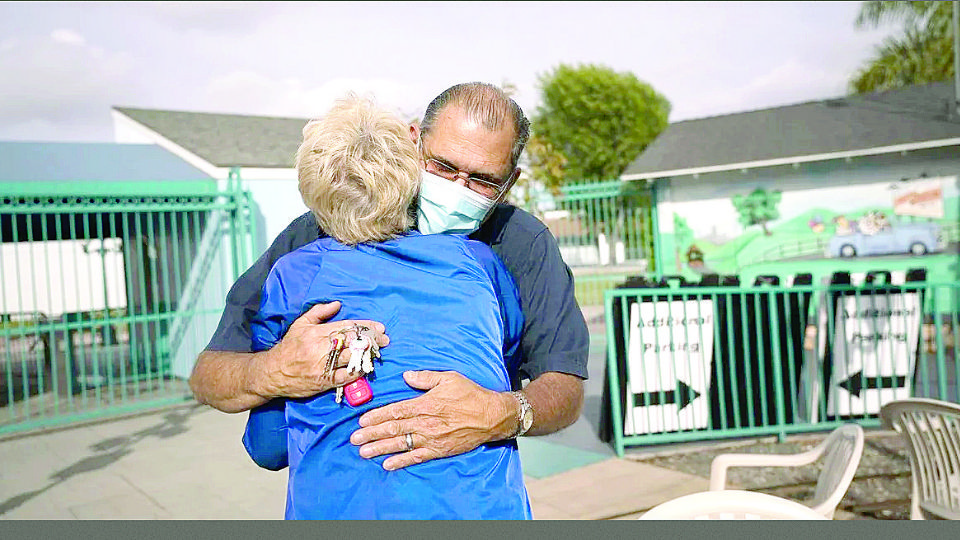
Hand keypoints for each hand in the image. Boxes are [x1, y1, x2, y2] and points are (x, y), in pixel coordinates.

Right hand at [254, 301, 389, 399]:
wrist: (273, 372)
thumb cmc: (289, 347)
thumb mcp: (301, 324)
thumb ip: (319, 312)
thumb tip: (337, 304)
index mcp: (317, 333)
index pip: (347, 327)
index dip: (366, 327)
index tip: (380, 327)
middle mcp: (321, 349)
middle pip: (353, 343)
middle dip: (372, 341)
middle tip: (384, 340)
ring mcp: (323, 366)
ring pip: (351, 359)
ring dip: (368, 355)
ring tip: (378, 352)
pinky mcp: (323, 382)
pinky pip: (345, 377)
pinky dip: (357, 372)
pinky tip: (366, 368)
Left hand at [350, 370, 515, 470]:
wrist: (491, 416)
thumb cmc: (470, 394)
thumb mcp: (449, 378)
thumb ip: (425, 377)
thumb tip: (406, 375)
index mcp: (426, 404)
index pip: (396, 411)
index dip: (377, 416)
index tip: (362, 421)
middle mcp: (426, 423)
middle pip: (393, 429)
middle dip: (372, 434)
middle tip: (354, 439)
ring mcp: (432, 439)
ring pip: (401, 444)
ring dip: (380, 448)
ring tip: (363, 452)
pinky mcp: (439, 450)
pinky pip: (416, 457)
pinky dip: (401, 461)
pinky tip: (387, 464)